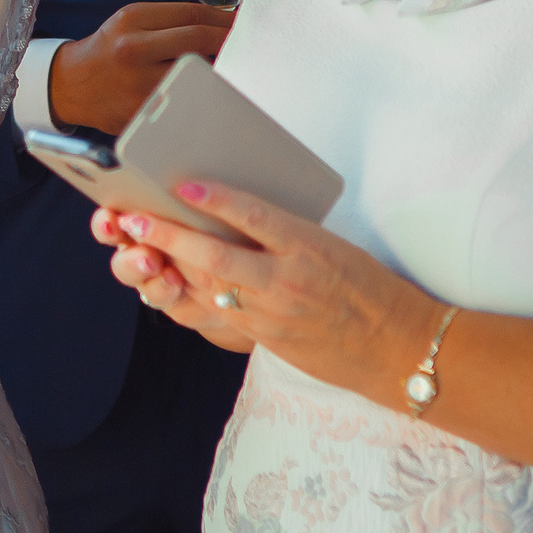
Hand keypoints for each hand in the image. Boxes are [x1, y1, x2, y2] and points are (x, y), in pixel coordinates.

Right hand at [49, 2, 233, 132]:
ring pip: (195, 73)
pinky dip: (201, 96)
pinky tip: (210, 93)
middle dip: (228, 42)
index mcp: (133, 20)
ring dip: (219, 70)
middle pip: (198, 40)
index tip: (242, 24)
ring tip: (233, 69)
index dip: (224, 19)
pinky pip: (182, 101)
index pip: (192, 14)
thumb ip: (171, 20)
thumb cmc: (110, 49)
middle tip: (247, 46)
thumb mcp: (131, 22)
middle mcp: (133, 49)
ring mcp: (137, 83)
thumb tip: (222, 23)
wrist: (72, 85)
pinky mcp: (140, 111)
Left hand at [93, 180, 442, 399]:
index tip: (184, 185)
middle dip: (169, 237)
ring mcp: (273, 315)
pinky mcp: (266, 339)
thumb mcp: (331, 245)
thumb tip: (231, 212)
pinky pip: (219, 313)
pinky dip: (190, 293)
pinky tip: (168, 278)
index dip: (216, 199)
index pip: (255, 217)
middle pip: (216, 256)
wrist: (398, 347)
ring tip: (137, 245)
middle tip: (134, 218)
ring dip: (169, 266)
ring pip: (208, 287)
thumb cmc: (368, 287)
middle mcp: (287, 280)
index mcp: (309, 247)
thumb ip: (283, 233)